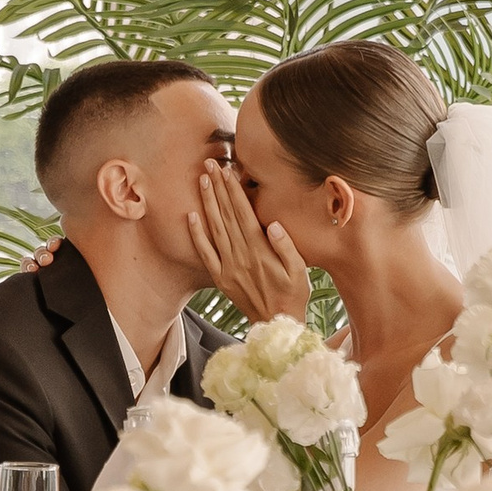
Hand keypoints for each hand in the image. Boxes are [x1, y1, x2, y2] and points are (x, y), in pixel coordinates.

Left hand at [195, 158, 314, 321]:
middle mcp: (242, 256)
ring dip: (207, 203)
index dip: (234, 190)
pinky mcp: (221, 278)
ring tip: (202, 180)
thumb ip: (287, 247)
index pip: (244, 213)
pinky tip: (191, 216)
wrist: (277, 326)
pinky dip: (197, 234)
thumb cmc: (293, 295)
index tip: (227, 170)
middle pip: (227, 215)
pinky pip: (206, 253)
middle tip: (209, 164)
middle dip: (218, 188)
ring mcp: (229, 267)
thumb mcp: (300, 271)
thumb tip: (275, 225)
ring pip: (215, 229)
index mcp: (261, 250)